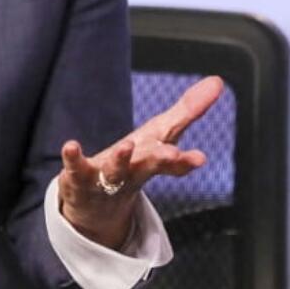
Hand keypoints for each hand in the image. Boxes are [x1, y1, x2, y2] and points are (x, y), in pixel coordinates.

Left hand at [57, 75, 223, 248]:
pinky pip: (76, 169)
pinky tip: (70, 146)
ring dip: (121, 160)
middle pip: (148, 165)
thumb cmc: (134, 164)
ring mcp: (105, 178)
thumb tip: (219, 81)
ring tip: (127, 146)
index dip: (185, 160)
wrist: (96, 207)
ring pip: (115, 170)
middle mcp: (131, 171)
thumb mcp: (161, 134)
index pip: (172, 161)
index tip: (200, 158)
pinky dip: (73, 159)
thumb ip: (188, 110)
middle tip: (173, 154)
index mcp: (151, 160)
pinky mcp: (79, 178)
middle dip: (161, 159)